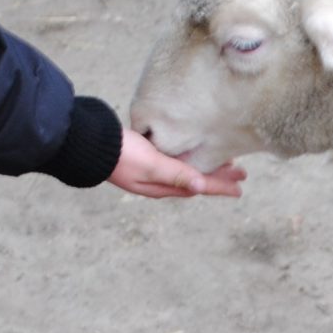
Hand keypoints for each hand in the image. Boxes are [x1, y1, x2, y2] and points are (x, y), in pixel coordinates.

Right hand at [109, 128, 243, 198]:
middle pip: (196, 181)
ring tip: (223, 163)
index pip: (199, 186)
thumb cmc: (121, 154)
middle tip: (241, 172)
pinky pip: (175, 165)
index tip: (241, 186)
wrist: (91, 144)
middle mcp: (159, 182)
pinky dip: (189, 162)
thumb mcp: (151, 164)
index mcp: (162, 186)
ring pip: (187, 173)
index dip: (221, 186)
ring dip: (205, 169)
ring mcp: (151, 172)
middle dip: (218, 177)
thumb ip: (176, 174)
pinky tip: (193, 155)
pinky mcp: (145, 160)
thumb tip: (201, 187)